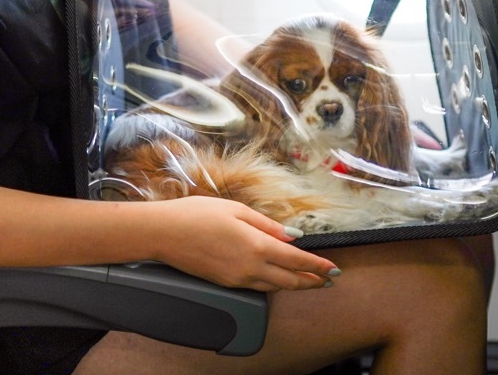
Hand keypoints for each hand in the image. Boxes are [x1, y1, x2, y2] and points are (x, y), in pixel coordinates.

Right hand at [140, 196, 339, 291]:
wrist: (164, 233)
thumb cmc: (196, 214)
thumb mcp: (236, 210)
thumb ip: (266, 224)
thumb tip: (291, 236)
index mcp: (256, 245)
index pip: (296, 260)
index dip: (317, 266)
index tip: (333, 268)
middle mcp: (249, 267)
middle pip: (289, 280)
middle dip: (312, 281)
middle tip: (328, 280)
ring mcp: (237, 279)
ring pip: (274, 287)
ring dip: (294, 284)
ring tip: (309, 282)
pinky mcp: (225, 283)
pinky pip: (257, 287)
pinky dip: (273, 285)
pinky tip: (277, 279)